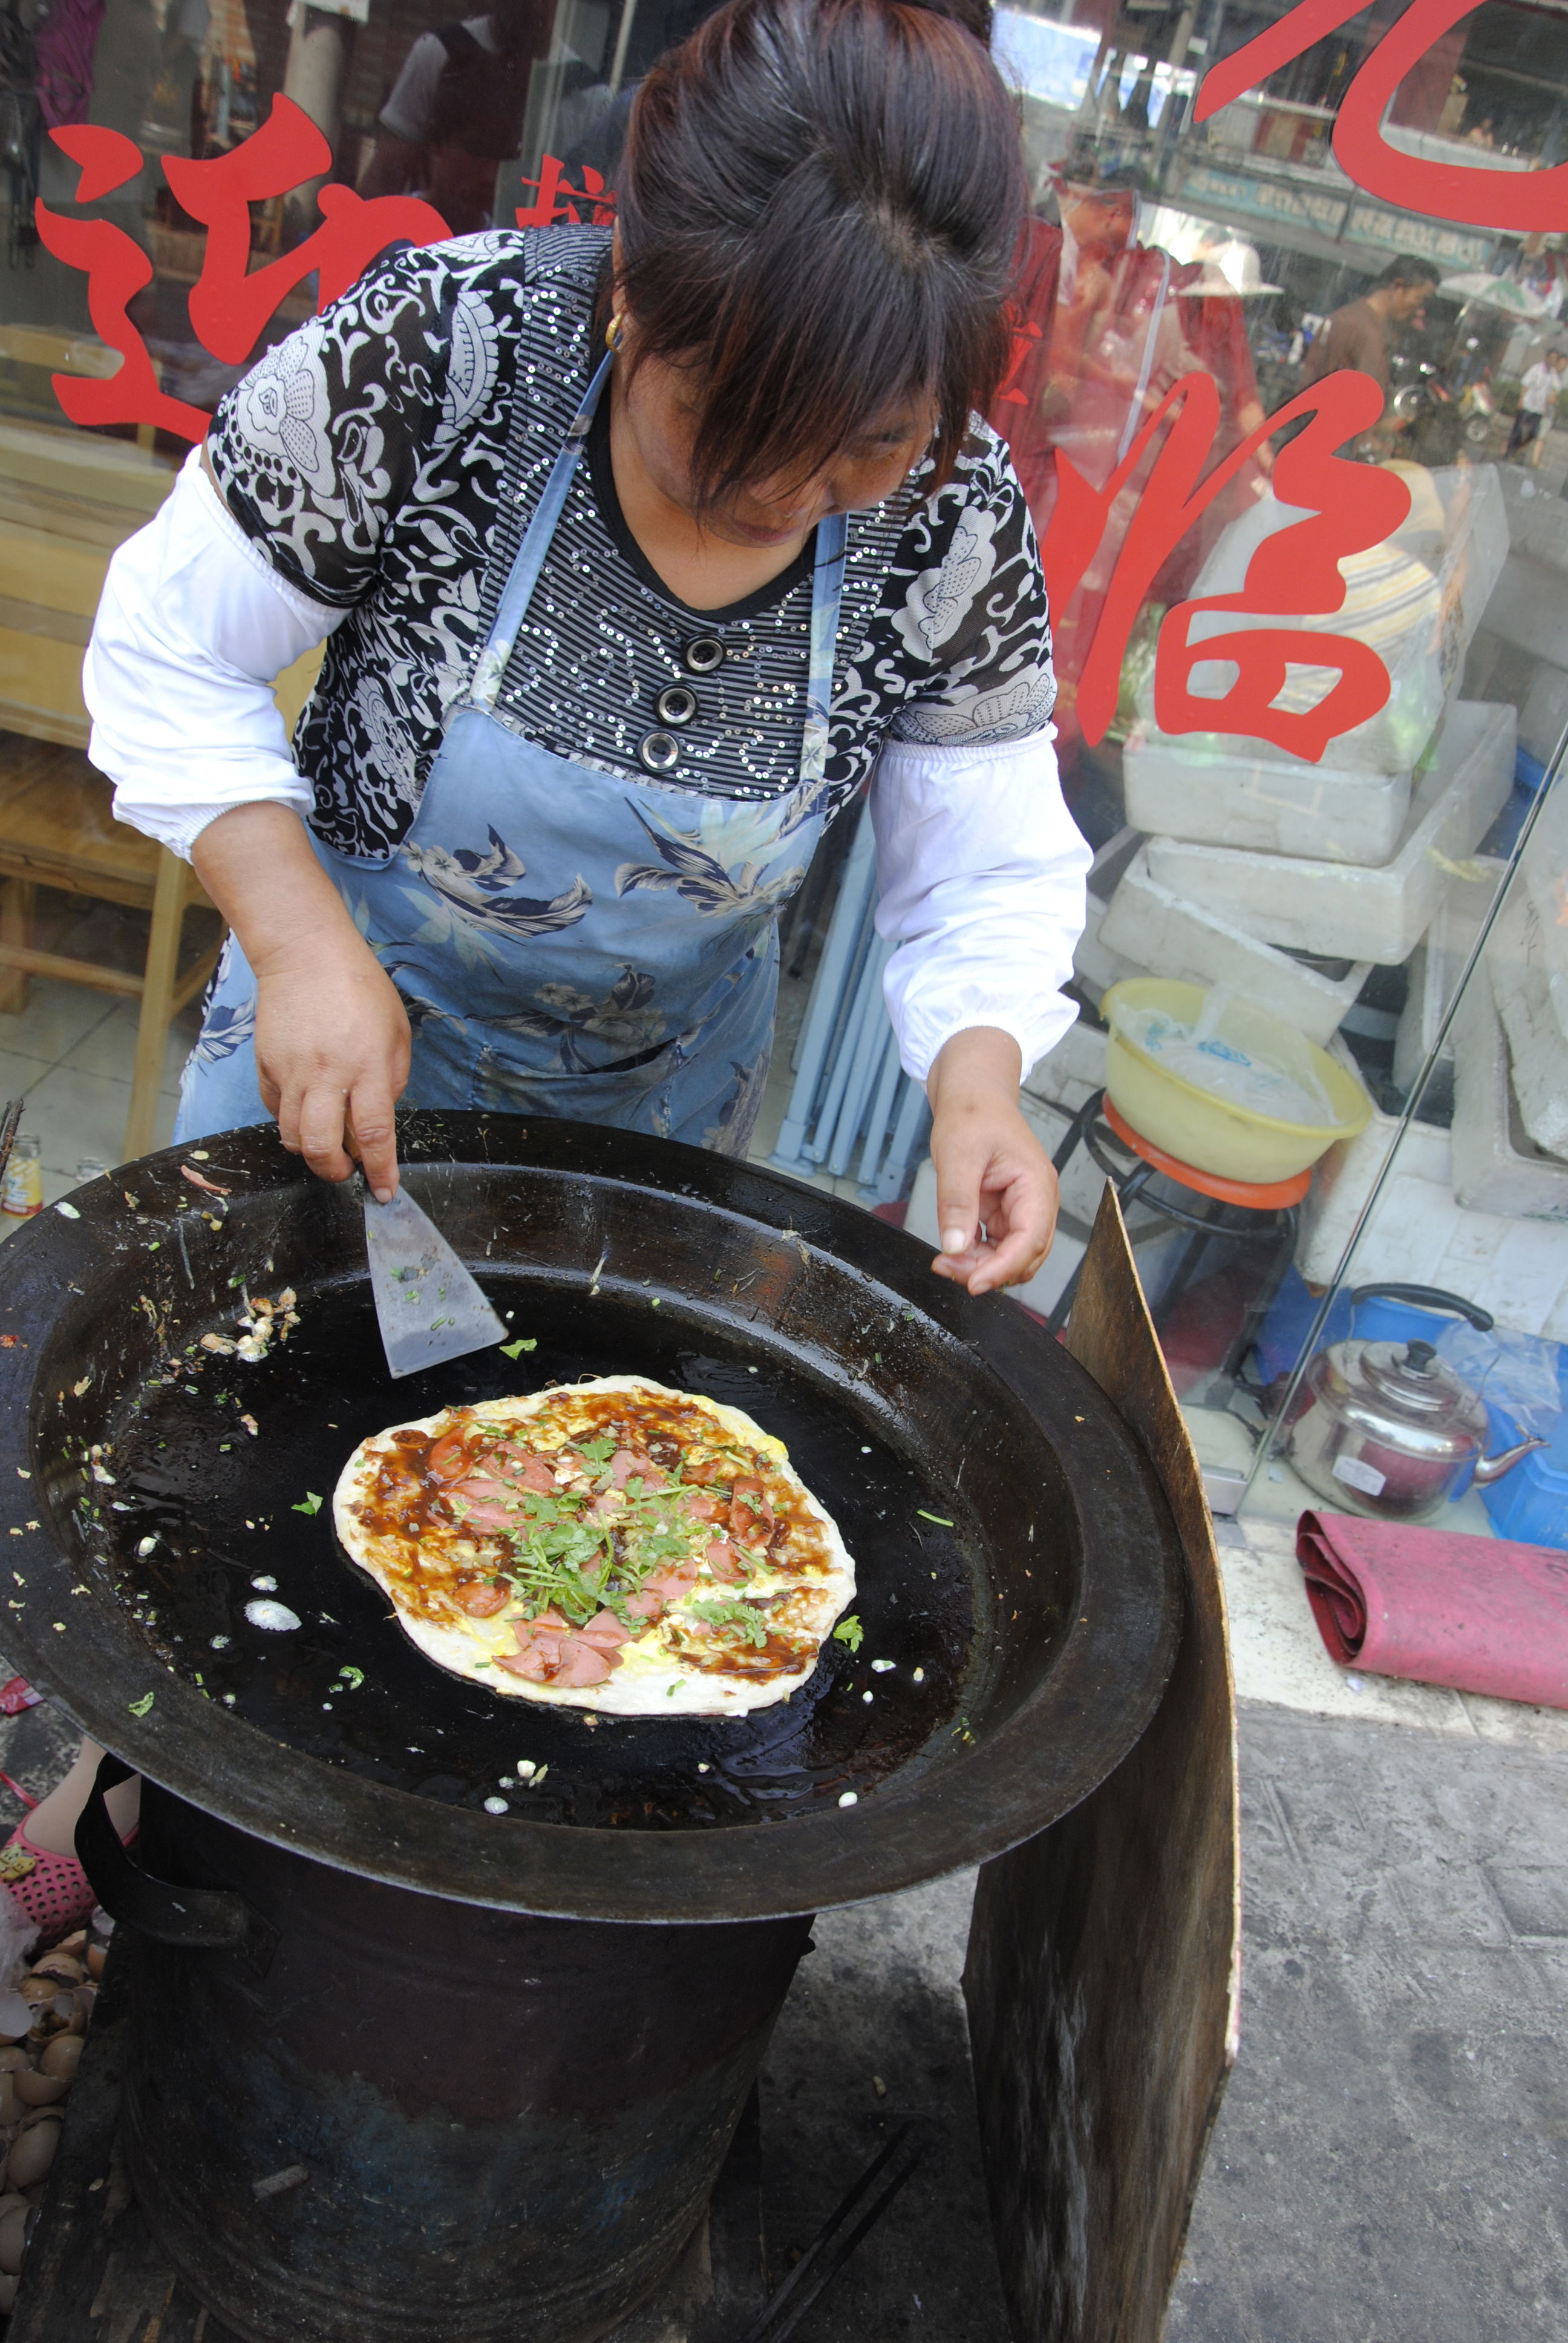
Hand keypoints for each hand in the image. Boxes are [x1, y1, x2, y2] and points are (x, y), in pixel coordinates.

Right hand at [193, 802, 410, 1197]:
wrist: (304, 953)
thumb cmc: (360, 987)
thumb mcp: (396, 1030)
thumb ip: (393, 1077)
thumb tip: (378, 1116)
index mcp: (366, 1066)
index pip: (372, 1133)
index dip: (379, 1169)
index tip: (384, 1192)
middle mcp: (326, 1075)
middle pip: (321, 1146)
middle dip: (335, 1171)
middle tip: (348, 1172)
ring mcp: (290, 1072)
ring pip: (292, 1135)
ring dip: (311, 1151)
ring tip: (327, 1145)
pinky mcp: (265, 1066)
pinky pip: (276, 1110)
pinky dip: (291, 1122)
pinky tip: (306, 1112)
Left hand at [925, 1028, 1058, 1296]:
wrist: (972, 1092)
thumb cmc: (972, 1113)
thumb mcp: (957, 1155)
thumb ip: (957, 1202)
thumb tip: (955, 1247)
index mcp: (1036, 1185)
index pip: (1030, 1241)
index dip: (1003, 1268)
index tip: (972, 1283)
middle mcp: (1036, 1202)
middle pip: (1025, 1257)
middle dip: (989, 1271)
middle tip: (947, 1267)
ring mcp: (1022, 1209)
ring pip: (1011, 1257)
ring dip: (981, 1267)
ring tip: (945, 1260)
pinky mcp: (1006, 1213)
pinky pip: (997, 1247)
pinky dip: (977, 1256)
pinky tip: (952, 1251)